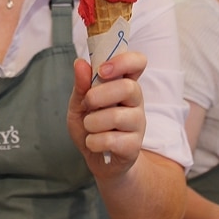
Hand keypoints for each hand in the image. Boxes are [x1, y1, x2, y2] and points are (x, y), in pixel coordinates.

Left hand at [67, 50, 146, 176]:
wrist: (96, 158)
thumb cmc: (91, 126)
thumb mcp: (80, 103)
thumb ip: (81, 85)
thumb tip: (80, 63)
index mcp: (124, 83)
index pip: (138, 62)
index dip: (123, 61)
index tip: (102, 70)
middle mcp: (136, 101)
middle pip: (128, 88)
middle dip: (98, 96)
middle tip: (87, 104)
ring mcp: (138, 123)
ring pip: (117, 116)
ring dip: (92, 122)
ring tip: (89, 127)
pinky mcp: (134, 146)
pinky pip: (112, 140)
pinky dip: (94, 142)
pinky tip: (94, 143)